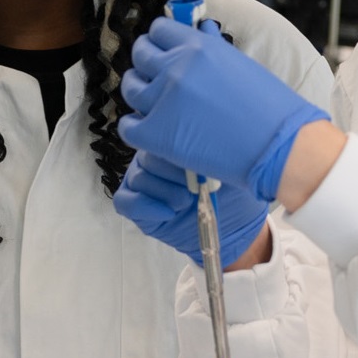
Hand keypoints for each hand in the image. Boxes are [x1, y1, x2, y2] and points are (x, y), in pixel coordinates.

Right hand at [114, 152, 267, 267]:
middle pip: (148, 154)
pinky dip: (146, 206)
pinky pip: (125, 201)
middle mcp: (153, 154)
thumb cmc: (233, 191)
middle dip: (172, 172)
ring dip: (164, 191)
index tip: (197, 161)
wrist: (233, 228)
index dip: (173, 144)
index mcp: (175, 138)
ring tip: (186, 201)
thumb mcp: (231, 165)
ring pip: (138, 177)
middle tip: (195, 187)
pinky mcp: (133, 203)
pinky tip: (170, 213)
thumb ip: (213, 148)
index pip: (160, 129)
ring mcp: (140, 177)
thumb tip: (200, 141)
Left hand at [118, 17, 328, 200]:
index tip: (164, 50)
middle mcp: (175, 67)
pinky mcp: (156, 134)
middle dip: (146, 63)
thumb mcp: (238, 63)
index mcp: (196, 46)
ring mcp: (162, 101)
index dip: (160, 41)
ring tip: (155, 103)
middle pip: (140, 55)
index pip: (158, 30)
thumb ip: (211, 45)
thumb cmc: (269, 106)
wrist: (280, 146)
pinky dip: (137, 127)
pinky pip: (128, 126)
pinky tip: (153, 129)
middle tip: (157, 76)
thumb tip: (199, 26)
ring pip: (130, 88)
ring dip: (139, 92)